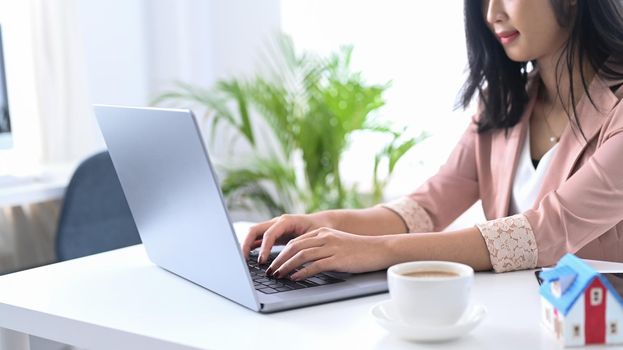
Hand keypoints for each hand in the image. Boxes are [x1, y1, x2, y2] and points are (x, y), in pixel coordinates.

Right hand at [242, 213, 333, 262]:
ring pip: (254, 234)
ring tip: (243, 261)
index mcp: (286, 221)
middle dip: (246, 244)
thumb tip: (294, 259)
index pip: (269, 233)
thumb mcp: (314, 236)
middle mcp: (277, 222)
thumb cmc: (321, 228)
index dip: (264, 247)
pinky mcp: (274, 234)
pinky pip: (258, 239)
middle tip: (243, 260)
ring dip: (247, 246)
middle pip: (255, 230)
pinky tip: (249, 259)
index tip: (262, 261)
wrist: (324, 222)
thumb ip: (304, 245)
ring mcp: (274, 227)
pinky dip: (252, 247)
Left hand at [266, 227, 391, 280]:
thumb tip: (302, 261)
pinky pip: (315, 265)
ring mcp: (331, 247)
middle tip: (270, 271)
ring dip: (286, 266)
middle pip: (294, 247)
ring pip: (301, 255)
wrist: (379, 249)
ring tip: (278, 276)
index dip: (281, 252)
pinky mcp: (337, 259)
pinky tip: (295, 278)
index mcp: (322, 232)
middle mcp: (325, 237)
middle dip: (279, 260)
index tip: (272, 262)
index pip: (295, 241)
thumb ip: (320, 247)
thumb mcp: (336, 243)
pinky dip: (302, 272)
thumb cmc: (358, 250)